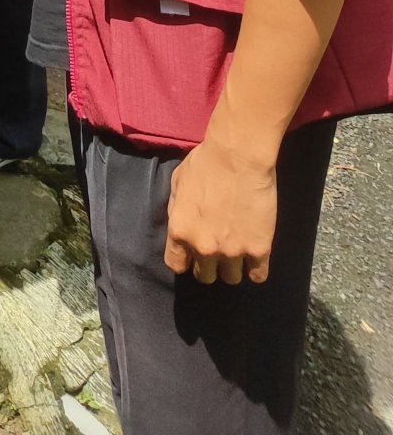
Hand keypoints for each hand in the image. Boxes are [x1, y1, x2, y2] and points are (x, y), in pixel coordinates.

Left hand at [165, 135, 278, 284]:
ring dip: (233, 266)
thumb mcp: (177, 183)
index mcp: (180, 231)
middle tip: (217, 248)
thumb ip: (177, 211)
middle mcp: (204, 247)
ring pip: (231, 278)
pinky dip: (256, 269)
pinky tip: (255, 256)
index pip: (176, 265)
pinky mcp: (259, 249)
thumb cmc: (204, 163)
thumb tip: (180, 228)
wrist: (238, 156)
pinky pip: (258, 276)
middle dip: (209, 264)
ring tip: (237, 250)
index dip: (185, 260)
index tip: (192, 254)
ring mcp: (232, 251)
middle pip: (205, 276)